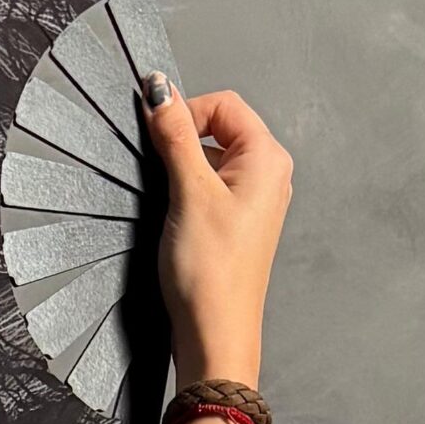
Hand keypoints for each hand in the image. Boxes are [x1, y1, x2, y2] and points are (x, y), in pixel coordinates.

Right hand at [140, 78, 292, 385]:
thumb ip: (173, 135)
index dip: (186, 110)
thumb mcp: (187, 192)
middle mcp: (270, 175)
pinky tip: (178, 218)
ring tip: (171, 202)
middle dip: (184, 140)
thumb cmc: (211, 273)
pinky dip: (189, 191)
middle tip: (160, 169)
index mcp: (268, 159)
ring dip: (184, 168)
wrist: (215, 333)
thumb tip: (160, 90)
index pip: (224, 104)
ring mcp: (256, 200)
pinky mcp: (238, 222)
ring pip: (213, 159)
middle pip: (220, 128)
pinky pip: (212, 187)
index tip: (154, 129)